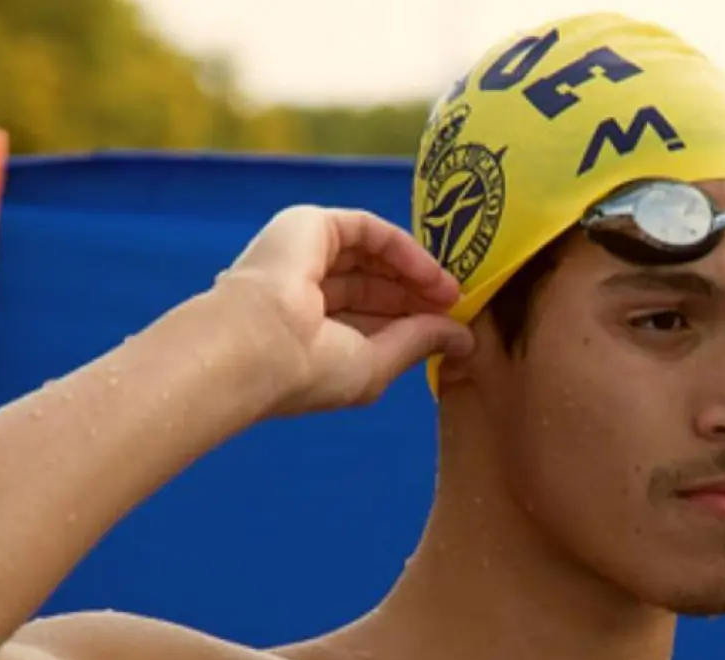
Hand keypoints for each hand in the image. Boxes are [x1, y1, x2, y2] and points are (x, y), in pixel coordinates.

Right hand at [212, 205, 473, 415]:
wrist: (258, 345)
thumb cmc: (310, 369)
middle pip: (373, 284)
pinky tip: (430, 274)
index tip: (452, 326)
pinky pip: (366, 230)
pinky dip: (403, 249)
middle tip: (457, 306)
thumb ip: (420, 342)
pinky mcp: (308, 226)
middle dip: (416, 295)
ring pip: (371, 255)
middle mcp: (300, 290)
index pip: (367, 317)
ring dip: (415, 272)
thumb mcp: (377, 363)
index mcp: (306, 330)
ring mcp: (302, 256)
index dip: (410, 318)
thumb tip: (466, 339)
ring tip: (450, 292)